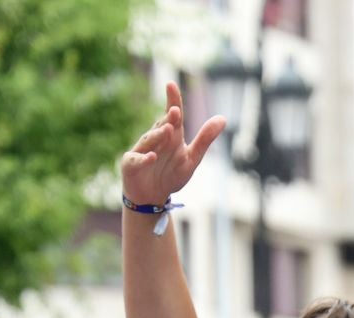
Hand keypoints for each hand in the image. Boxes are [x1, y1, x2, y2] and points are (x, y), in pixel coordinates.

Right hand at [121, 82, 227, 207]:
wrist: (152, 197)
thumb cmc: (171, 174)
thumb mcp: (192, 157)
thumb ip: (205, 139)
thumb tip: (223, 118)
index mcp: (171, 135)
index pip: (172, 114)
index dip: (172, 100)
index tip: (171, 84)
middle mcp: (155, 139)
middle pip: (161, 126)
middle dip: (167, 119)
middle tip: (175, 110)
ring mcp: (141, 150)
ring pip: (149, 141)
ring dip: (158, 136)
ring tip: (168, 130)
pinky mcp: (131, 165)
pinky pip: (138, 160)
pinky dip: (144, 159)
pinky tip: (152, 156)